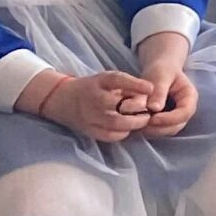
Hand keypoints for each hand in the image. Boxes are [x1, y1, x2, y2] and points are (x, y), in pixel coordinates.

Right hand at [34, 69, 156, 142]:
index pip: (117, 80)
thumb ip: (127, 85)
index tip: (152, 88)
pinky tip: (128, 129)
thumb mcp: (108, 79)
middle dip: (137, 111)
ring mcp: (89, 116)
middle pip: (117, 106)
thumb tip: (150, 94)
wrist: (64, 100)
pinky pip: (109, 136)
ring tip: (142, 121)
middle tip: (149, 113)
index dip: (135, 84)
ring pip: (114, 124)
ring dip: (133, 124)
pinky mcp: (89, 129)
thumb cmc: (95, 88)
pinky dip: (122, 133)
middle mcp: (93, 98)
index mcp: (100, 81)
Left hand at [135, 33, 197, 137]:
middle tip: (141, 122)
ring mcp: (175, 117)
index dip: (169, 119)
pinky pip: (158, 130)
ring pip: (166, 131)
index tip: (152, 118)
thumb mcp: (160, 75)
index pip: (184, 113)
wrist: (159, 69)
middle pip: (176, 126)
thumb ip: (159, 91)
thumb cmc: (162, 69)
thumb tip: (154, 108)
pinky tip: (137, 121)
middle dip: (159, 127)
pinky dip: (148, 128)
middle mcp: (185, 110)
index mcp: (189, 97)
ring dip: (152, 130)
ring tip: (137, 121)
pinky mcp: (164, 121)